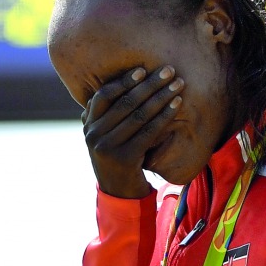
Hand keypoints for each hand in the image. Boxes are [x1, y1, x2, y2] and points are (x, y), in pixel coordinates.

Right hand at [82, 65, 183, 198]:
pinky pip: (150, 131)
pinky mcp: (126, 158)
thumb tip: (114, 86)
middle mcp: (94, 136)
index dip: (123, 81)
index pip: (103, 96)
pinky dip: (165, 114)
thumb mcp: (104, 138)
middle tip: (168, 70)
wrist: (119, 195)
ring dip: (161, 96)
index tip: (142, 70)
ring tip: (178, 83)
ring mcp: (108, 148)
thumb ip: (105, 117)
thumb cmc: (117, 160)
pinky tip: (177, 104)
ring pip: (139, 114)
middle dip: (149, 84)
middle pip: (125, 102)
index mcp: (88, 127)